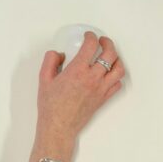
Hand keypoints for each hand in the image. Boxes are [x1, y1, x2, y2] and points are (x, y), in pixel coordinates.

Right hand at [34, 32, 124, 157]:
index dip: (91, 37)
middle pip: (110, 54)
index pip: (91, 46)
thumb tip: (59, 54)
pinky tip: (109, 73)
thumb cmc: (50, 104)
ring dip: (116, 58)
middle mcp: (92, 78)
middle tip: (102, 40)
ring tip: (110, 55)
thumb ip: (50, 60)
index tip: (88, 36)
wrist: (59, 125)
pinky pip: (117, 84)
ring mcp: (101, 89)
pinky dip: (116, 76)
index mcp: (77, 71)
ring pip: (118, 69)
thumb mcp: (44, 78)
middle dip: (108, 43)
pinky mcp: (104, 99)